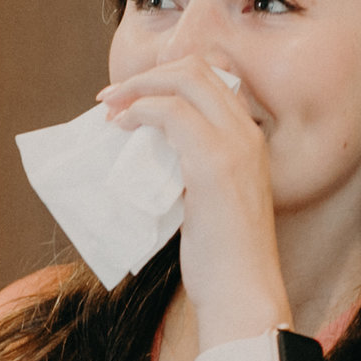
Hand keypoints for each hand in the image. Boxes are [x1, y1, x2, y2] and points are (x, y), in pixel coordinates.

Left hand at [100, 56, 289, 341]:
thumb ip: (190, 168)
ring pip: (184, 81)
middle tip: (112, 98)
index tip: (135, 98)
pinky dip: (140, 110)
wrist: (242, 291)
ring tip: (111, 108)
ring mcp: (234, 145)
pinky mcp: (213, 164)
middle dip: (148, 76)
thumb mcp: (209, 199)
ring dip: (138, 88)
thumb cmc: (223, 257)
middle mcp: (247, 134)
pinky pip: (171, 113)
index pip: (213, 80)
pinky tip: (122, 127)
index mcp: (249, 140)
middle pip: (196, 70)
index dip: (168, 79)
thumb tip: (149, 152)